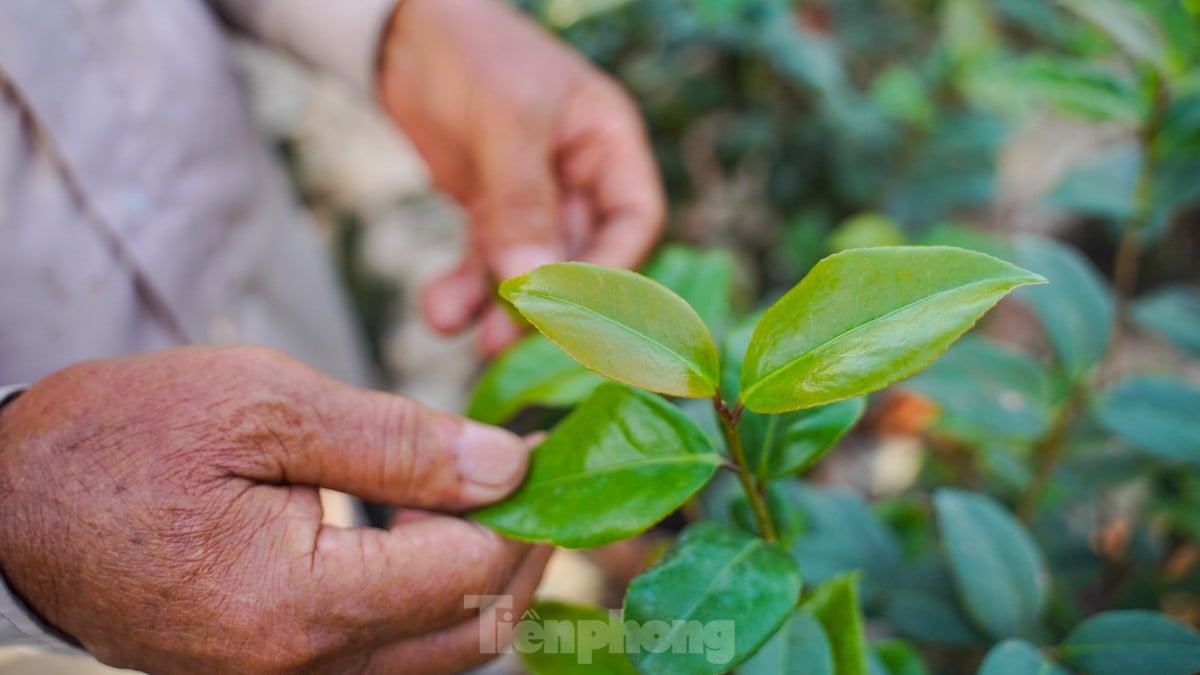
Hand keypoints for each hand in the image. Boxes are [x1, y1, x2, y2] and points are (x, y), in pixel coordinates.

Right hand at [0, 347, 549, 673]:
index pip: (466, 573)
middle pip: (471, 632)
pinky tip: (422, 524)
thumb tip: (506, 466)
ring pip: (439, 651)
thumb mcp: (262, 407)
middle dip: (520, 549)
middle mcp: (297, 671)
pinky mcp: (278, 672)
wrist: (17, 502)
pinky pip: (390, 650)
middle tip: (526, 470)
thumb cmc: (125, 439)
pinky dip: (429, 591)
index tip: (540, 445)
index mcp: (294, 607)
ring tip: (475, 487)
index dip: (522, 508)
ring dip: (480, 572)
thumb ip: (397, 441)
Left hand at [378, 0, 664, 354]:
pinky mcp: (489, 211)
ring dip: (504, 306)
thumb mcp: (503, 121)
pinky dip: (466, 289)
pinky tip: (442, 312)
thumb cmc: (472, 54)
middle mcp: (579, 176)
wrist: (399, 33)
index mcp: (606, 143)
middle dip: (549, 300)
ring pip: (530, 268)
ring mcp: (532, 198)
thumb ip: (521, 203)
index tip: (573, 310)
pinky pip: (485, 261)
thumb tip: (534, 281)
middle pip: (582, 256)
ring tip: (477, 339)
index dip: (611, 271)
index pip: (633, 221)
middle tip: (516, 338)